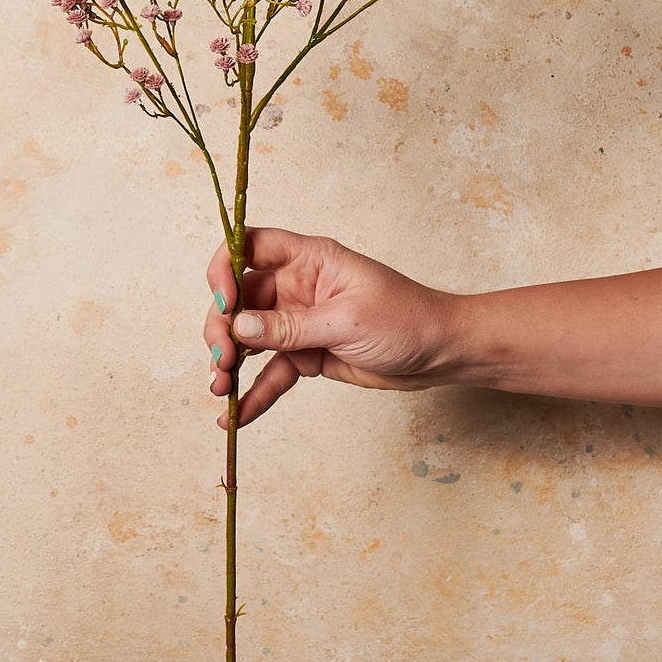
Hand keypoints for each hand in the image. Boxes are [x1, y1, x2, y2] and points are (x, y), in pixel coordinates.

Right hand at [204, 226, 462, 427]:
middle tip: (221, 360)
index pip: (250, 246)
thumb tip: (239, 328)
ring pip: (248, 338)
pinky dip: (254, 393)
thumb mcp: (346, 320)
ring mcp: (299, 322)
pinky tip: (236, 415)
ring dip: (229, 362)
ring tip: (220, 389)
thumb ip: (290, 327)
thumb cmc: (407, 319)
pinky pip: (271, 373)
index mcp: (310, 259)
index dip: (225, 267)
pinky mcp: (306, 355)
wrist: (441, 353)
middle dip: (222, 328)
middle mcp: (297, 286)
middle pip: (239, 298)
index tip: (223, 302)